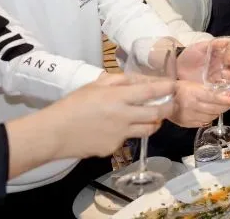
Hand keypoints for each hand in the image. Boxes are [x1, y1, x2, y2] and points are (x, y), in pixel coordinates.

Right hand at [53, 74, 174, 157]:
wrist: (54, 133)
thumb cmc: (73, 105)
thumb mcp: (96, 85)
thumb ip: (120, 81)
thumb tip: (141, 80)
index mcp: (119, 98)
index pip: (152, 92)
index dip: (167, 88)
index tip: (175, 85)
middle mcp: (124, 116)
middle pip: (158, 114)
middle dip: (169, 108)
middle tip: (172, 104)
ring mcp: (120, 135)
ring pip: (148, 130)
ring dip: (154, 122)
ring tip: (152, 117)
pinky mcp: (114, 148)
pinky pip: (128, 139)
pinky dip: (128, 133)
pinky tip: (116, 129)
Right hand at [169, 80, 229, 127]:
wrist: (162, 100)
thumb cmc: (179, 89)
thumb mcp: (193, 84)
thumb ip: (209, 90)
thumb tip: (225, 94)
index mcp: (193, 94)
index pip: (213, 98)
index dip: (224, 100)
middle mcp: (192, 106)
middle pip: (213, 109)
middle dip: (224, 107)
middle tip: (229, 104)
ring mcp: (189, 117)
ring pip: (209, 117)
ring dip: (218, 113)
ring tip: (220, 108)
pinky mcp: (186, 124)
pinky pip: (202, 123)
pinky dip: (209, 119)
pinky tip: (211, 115)